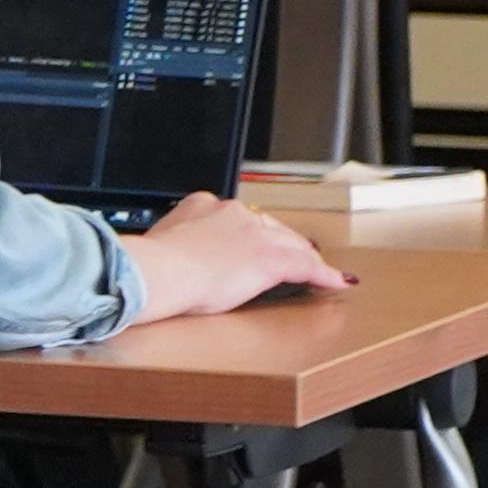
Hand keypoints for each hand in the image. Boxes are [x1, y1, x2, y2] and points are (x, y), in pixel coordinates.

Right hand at [116, 192, 352, 324]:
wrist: (158, 272)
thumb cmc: (151, 267)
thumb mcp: (161, 245)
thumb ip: (174, 244)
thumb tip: (168, 256)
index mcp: (202, 205)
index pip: (237, 217)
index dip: (251, 233)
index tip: (250, 244)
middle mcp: (233, 213)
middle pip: (270, 227)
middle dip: (284, 244)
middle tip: (295, 258)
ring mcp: (254, 234)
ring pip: (290, 244)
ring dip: (306, 258)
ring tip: (320, 271)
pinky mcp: (270, 258)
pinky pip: (306, 266)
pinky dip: (324, 275)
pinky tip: (336, 282)